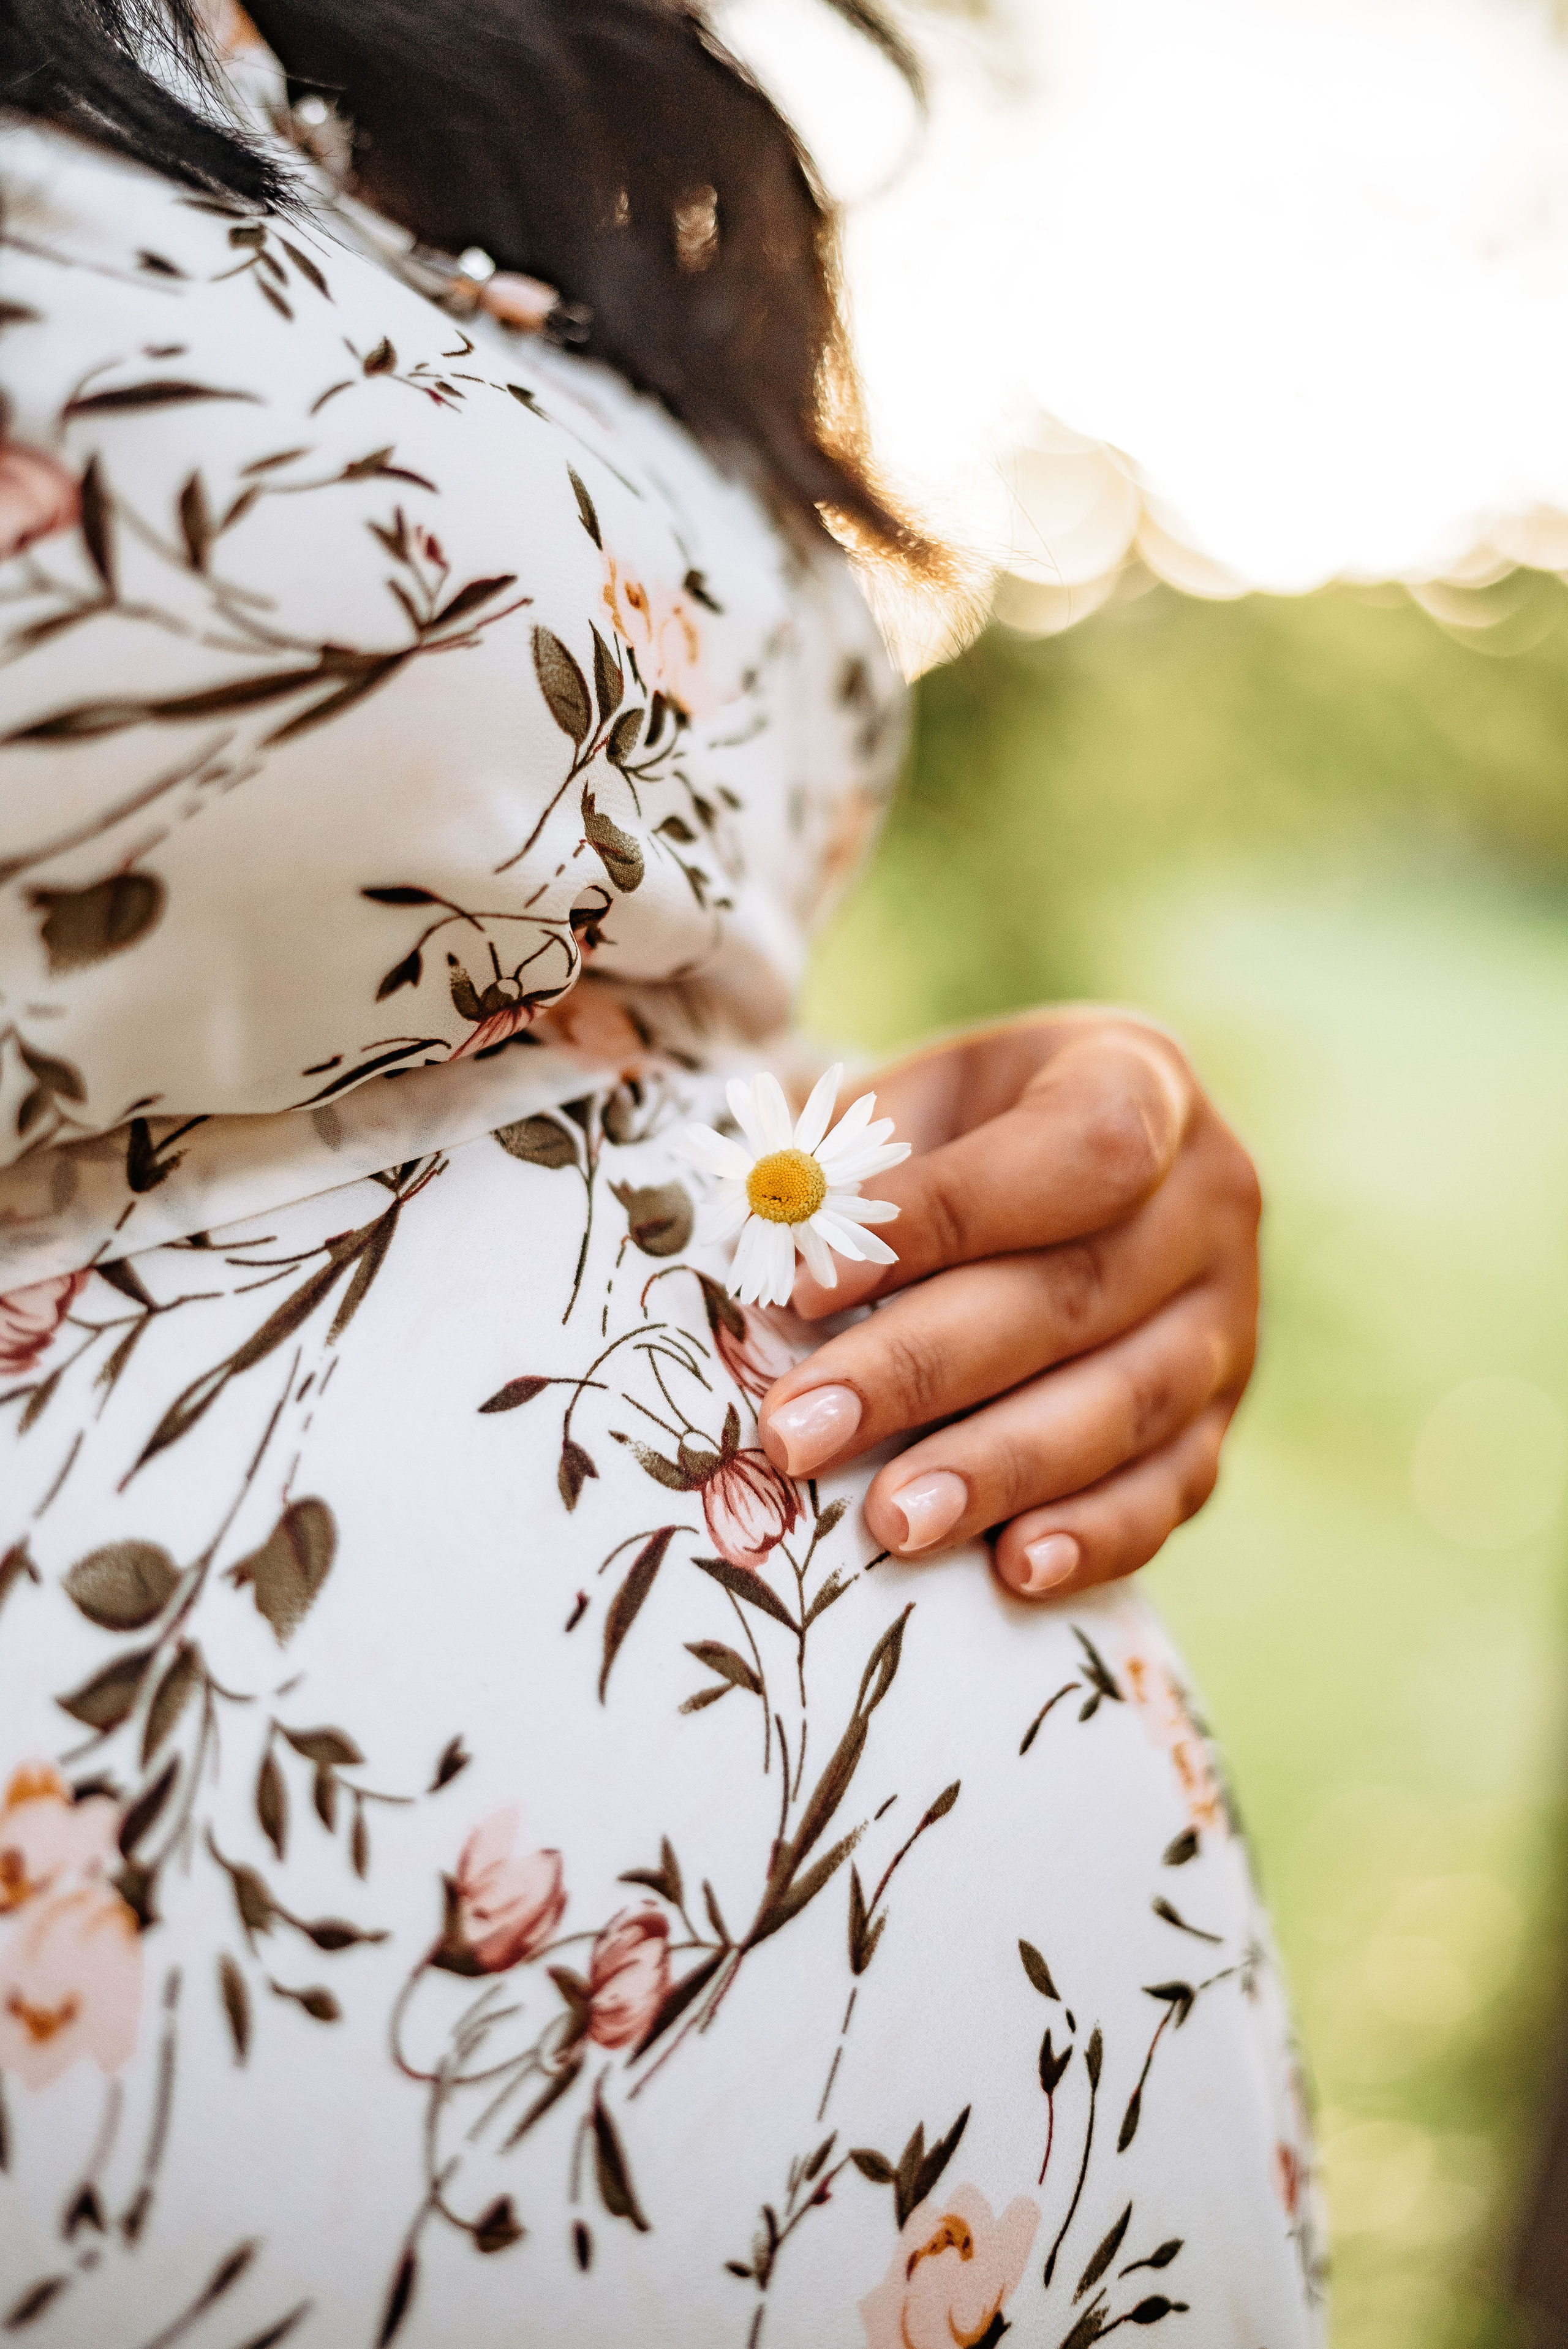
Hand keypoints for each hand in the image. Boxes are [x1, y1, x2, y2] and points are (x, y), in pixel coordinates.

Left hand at [755, 1010, 1260, 1598]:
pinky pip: (1170, 1489)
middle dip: (921, 1371)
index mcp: (1136, 1078)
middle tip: (797, 1431)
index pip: (1071, 1150)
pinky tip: (1013, 1570)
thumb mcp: (900, 1108)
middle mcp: (1211, 1196)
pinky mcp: (1220, 1420)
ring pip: (1124, 1404)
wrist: (1032, 1183)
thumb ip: (845, 1168)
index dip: (940, 1218)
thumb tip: (766, 1247)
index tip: (805, 1285)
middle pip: (1074, 1293)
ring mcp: (1228, 1317)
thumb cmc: (940, 1139)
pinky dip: (1094, 1536)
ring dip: (998, 1470)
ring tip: (889, 1522)